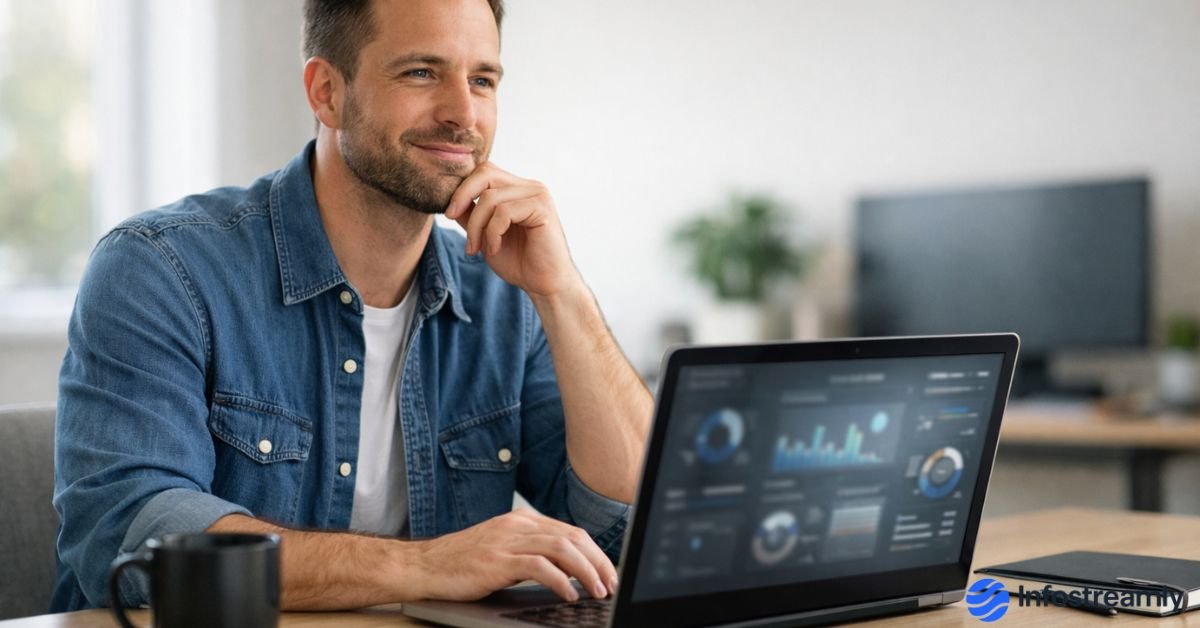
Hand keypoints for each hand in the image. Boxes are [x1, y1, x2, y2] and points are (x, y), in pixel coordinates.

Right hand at [411, 509, 616, 601]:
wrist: (425, 565)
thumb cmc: (463, 562)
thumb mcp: (504, 549)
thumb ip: (533, 552)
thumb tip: (570, 570)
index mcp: (523, 520)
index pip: (572, 532)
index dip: (596, 553)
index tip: (608, 573)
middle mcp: (519, 525)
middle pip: (573, 538)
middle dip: (599, 562)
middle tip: (610, 584)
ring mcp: (508, 540)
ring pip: (562, 549)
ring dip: (586, 572)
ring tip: (597, 591)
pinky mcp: (498, 560)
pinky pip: (539, 567)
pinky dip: (561, 581)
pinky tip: (569, 594)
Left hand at [445, 163, 580, 297]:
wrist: (544, 285)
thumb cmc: (519, 262)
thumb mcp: (485, 235)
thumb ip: (471, 215)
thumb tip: (449, 199)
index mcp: (518, 189)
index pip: (484, 171)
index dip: (462, 188)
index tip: (449, 213)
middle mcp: (529, 187)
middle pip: (485, 173)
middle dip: (463, 196)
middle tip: (451, 217)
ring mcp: (538, 195)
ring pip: (490, 197)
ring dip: (476, 225)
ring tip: (477, 248)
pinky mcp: (542, 208)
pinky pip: (504, 212)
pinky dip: (492, 233)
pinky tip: (495, 248)